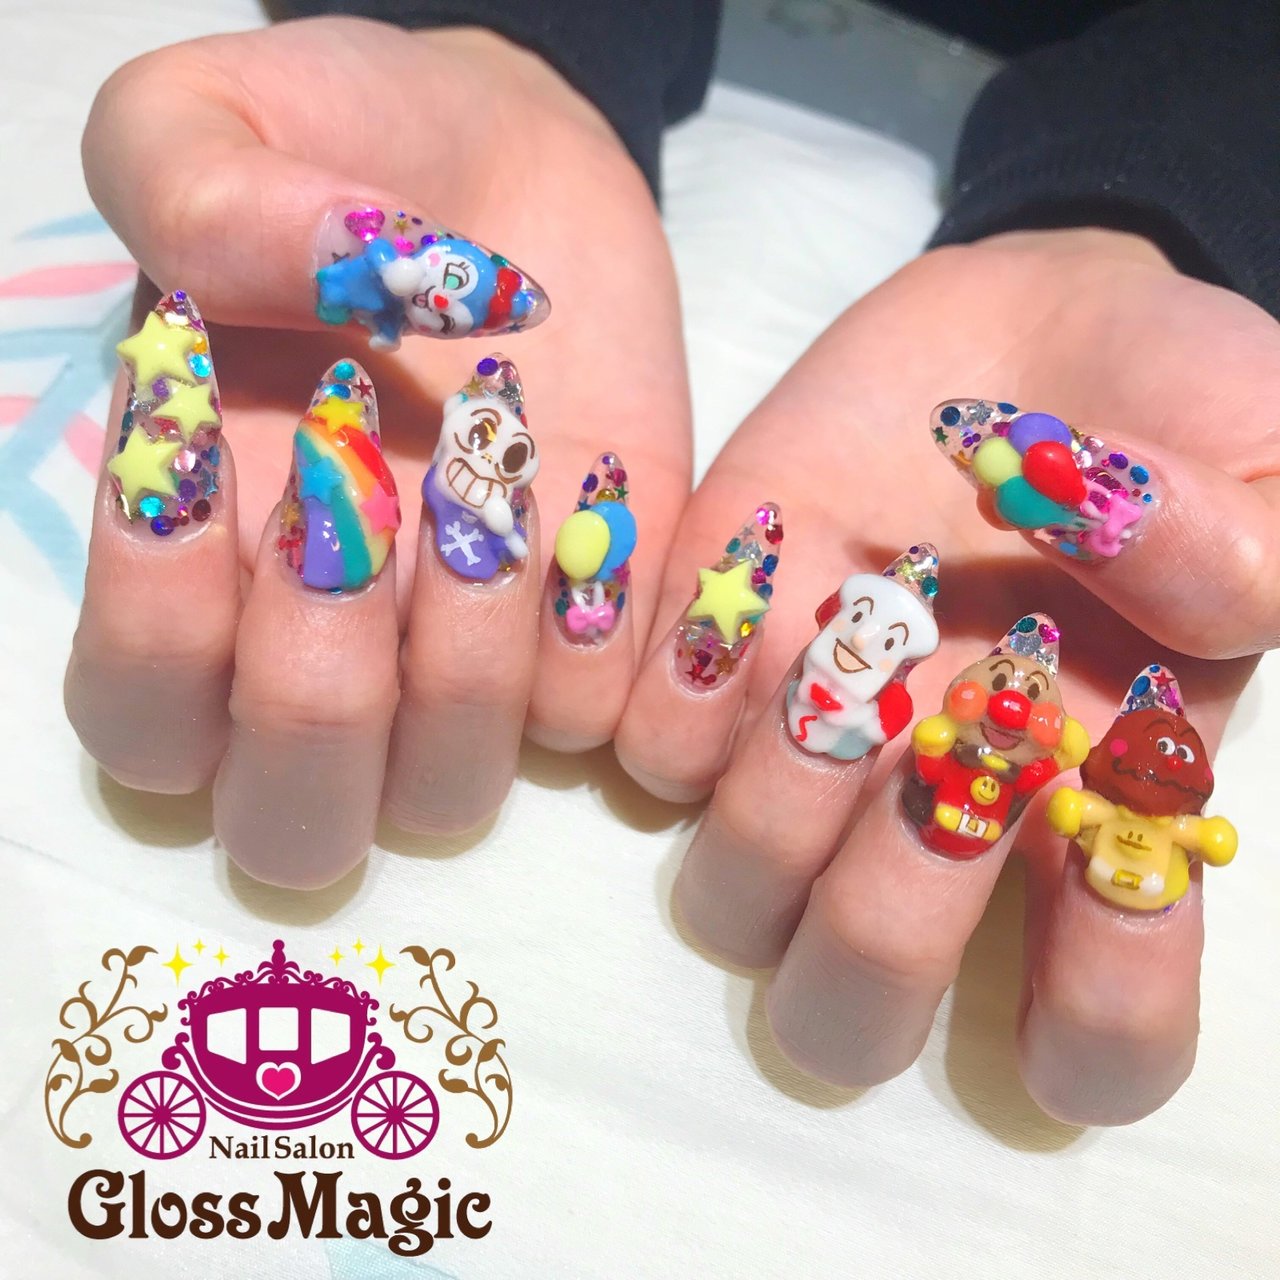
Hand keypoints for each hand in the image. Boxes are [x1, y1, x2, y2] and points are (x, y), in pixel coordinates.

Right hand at [63, 18, 690, 886]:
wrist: (515, 170)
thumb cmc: (341, 151)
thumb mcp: (216, 121)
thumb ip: (192, 199)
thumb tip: (268, 304)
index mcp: (194, 563)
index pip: (140, 719)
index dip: (168, 624)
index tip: (229, 449)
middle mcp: (329, 649)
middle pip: (293, 823)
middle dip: (325, 688)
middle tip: (356, 506)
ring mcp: (468, 662)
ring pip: (451, 790)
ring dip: (472, 646)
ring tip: (489, 467)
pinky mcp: (594, 634)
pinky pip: (596, 714)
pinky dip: (597, 610)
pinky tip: (593, 475)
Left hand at [614, 227, 1278, 1122]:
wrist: (1022, 326)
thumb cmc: (1169, 400)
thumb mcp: (1261, 453)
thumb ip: (1249, 548)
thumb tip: (1158, 580)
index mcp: (1088, 810)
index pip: (1095, 1037)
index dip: (1095, 1010)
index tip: (1102, 853)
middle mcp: (931, 814)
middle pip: (854, 1011)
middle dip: (883, 930)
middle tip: (942, 765)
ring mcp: (803, 750)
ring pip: (731, 903)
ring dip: (774, 805)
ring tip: (839, 658)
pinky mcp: (705, 659)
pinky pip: (646, 754)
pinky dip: (678, 691)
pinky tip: (749, 583)